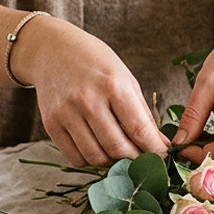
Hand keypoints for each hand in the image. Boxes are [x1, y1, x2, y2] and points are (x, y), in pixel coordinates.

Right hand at [25, 22, 169, 166]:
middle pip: (117, 148)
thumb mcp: (126, 79)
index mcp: (113, 86)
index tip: (162, 158)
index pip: (139, 130)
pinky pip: (75, 158)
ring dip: (112, 164)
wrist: (53, 50)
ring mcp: (67, 113)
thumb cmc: (95, 63)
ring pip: (95, 158)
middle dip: (135, 161)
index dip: (154, 151)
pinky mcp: (51, 124)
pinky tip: (98, 150)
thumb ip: (143, 114)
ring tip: (120, 155)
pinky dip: (90, 161)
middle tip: (143, 162)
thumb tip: (161, 146)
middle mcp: (88, 100)